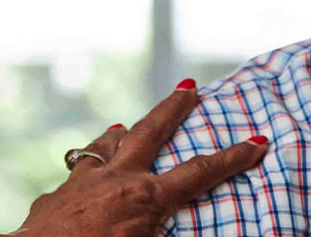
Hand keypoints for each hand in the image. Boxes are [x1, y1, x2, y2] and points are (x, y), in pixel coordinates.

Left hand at [0, 79, 268, 236]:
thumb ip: (162, 234)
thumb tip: (168, 224)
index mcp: (144, 199)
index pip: (197, 174)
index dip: (231, 158)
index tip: (256, 141)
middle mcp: (114, 181)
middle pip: (149, 132)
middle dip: (173, 108)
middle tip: (190, 88)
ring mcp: (81, 184)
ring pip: (104, 146)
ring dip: (120, 134)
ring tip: (124, 125)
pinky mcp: (54, 196)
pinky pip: (76, 173)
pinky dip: (87, 168)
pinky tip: (82, 175)